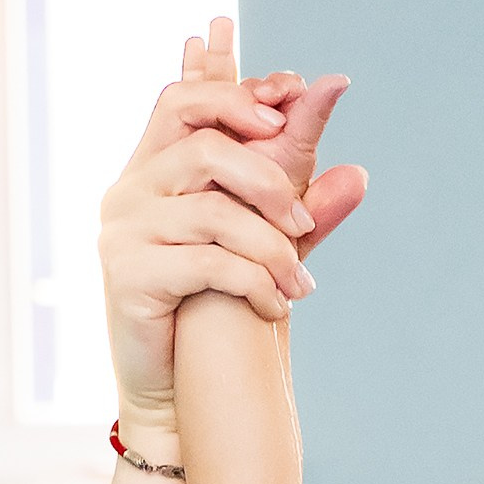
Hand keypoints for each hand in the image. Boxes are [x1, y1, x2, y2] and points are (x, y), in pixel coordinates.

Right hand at [100, 11, 367, 440]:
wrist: (174, 391)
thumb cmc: (213, 311)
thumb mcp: (259, 247)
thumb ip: (299, 206)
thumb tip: (360, 174)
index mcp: (153, 167)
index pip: (185, 101)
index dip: (237, 92)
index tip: (291, 98)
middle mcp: (130, 190)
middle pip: (205, 148)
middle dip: (268, 182)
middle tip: (306, 226)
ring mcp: (123, 231)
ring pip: (214, 212)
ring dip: (272, 250)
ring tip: (301, 288)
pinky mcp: (129, 276)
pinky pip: (207, 264)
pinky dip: (254, 284)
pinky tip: (275, 308)